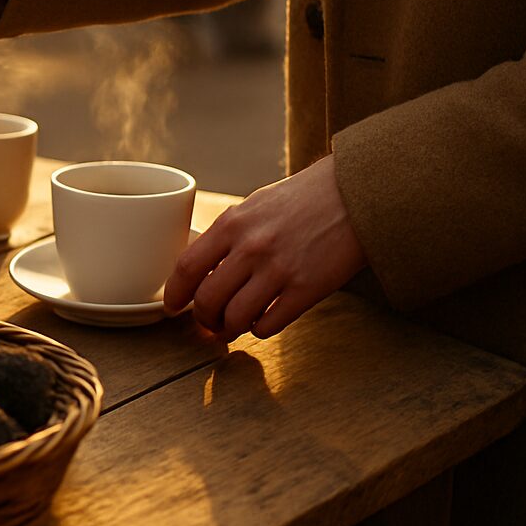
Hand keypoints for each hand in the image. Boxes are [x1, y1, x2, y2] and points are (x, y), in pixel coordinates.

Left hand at [163, 155, 366, 340]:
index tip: (174, 306)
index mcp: (233, 224)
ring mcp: (279, 270)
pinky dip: (259, 329)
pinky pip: (269, 325)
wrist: (352, 196)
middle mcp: (251, 248)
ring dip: (229, 329)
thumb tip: (199, 270)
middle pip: (207, 299)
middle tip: (208, 321)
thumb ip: (227, 236)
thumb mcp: (253, 207)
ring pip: (235, 318)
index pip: (187, 267)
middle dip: (203, 318)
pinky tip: (262, 320)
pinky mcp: (307, 290)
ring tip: (233, 326)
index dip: (175, 293)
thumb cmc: (300, 201)